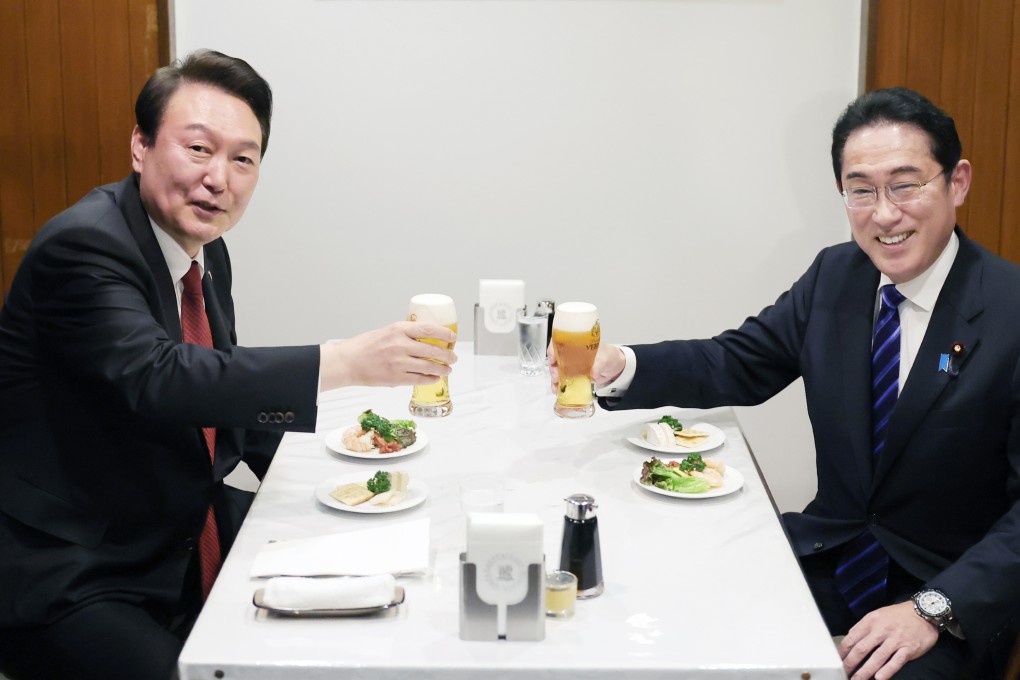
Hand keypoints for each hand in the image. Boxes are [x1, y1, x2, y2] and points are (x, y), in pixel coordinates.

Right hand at [319, 321, 456, 389]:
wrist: (347, 362)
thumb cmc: (365, 346)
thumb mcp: (386, 332)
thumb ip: (405, 335)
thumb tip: (426, 339)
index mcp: (398, 329)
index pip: (429, 329)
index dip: (445, 333)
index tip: (453, 337)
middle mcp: (400, 345)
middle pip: (433, 350)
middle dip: (448, 355)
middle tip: (453, 357)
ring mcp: (398, 362)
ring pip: (429, 366)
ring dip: (443, 368)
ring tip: (448, 369)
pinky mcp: (396, 378)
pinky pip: (420, 379)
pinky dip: (430, 379)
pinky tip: (435, 378)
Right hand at [548, 343, 626, 394]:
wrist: (615, 368)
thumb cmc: (610, 356)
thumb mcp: (605, 358)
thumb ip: (599, 364)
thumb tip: (592, 373)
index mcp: (578, 343)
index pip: (560, 341)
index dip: (553, 348)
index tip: (552, 357)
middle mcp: (572, 353)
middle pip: (557, 357)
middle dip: (553, 367)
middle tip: (556, 376)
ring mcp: (572, 364)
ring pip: (558, 370)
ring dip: (555, 378)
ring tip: (556, 386)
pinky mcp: (575, 375)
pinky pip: (564, 379)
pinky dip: (560, 385)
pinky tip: (558, 391)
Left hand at [838, 601, 939, 678]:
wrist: (924, 612)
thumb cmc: (898, 615)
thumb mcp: (877, 615)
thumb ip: (864, 627)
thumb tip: (850, 640)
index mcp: (871, 621)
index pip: (852, 637)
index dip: (843, 650)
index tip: (837, 660)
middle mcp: (881, 630)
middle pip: (861, 649)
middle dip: (850, 663)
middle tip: (843, 672)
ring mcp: (895, 640)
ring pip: (877, 658)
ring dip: (865, 671)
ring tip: (856, 679)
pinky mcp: (909, 649)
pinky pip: (896, 662)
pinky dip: (887, 671)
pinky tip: (878, 678)